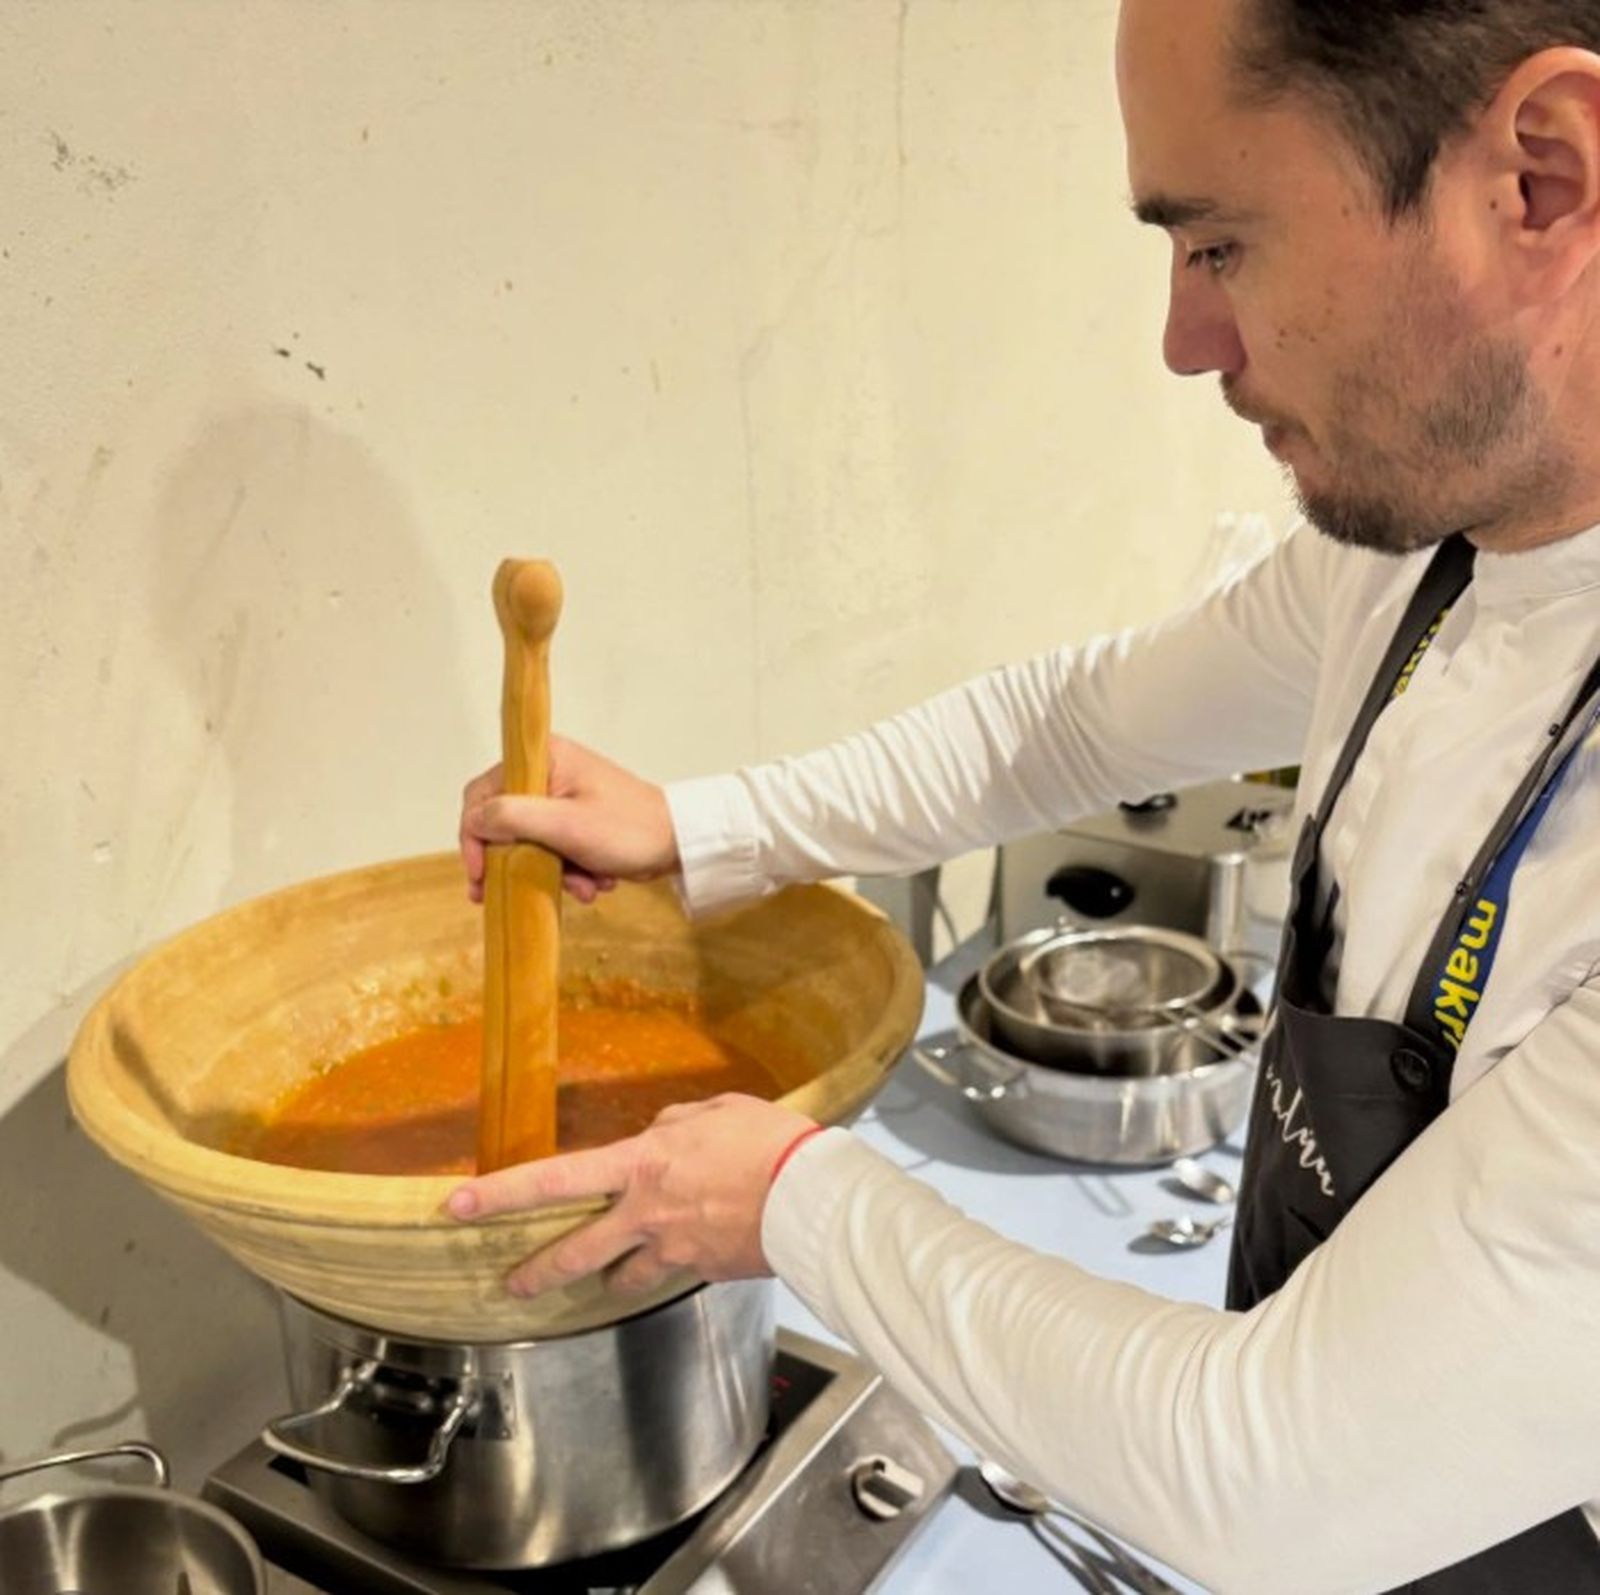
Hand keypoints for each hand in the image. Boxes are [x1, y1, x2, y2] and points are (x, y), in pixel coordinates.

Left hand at [446, 1094, 819, 1296]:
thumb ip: (673, 1125)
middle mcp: (646, 1212)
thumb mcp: (714, 1112)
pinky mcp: (702, 1272)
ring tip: (604, 1278)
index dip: (500, 1194)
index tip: (457, 1205)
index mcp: (641, 1164)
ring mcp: (673, 1249)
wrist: (812, 1197)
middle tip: (511, 1283)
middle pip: (572, 1251)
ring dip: (608, 1278)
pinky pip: (672, 1273)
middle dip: (535, 1271)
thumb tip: (658, 1136)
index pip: (553, 1180)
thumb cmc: (769, 1143)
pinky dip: (668, 1267)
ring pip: (619, 1278)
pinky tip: (682, 1256)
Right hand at [458, 736, 680, 903]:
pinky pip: (555, 850)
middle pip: (504, 822)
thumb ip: (512, 818)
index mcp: (544, 758)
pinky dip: (570, 872)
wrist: (680, 845)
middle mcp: (549, 772)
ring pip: (530, 842)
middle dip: (516, 862)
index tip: (479, 874)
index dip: (473, 835)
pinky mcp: (577, 822)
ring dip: (550, 872)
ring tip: (582, 888)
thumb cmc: (627, 829)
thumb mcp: (564, 826)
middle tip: (504, 895)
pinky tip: (595, 884)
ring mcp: (563, 798)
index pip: (483, 794)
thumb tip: (473, 821)